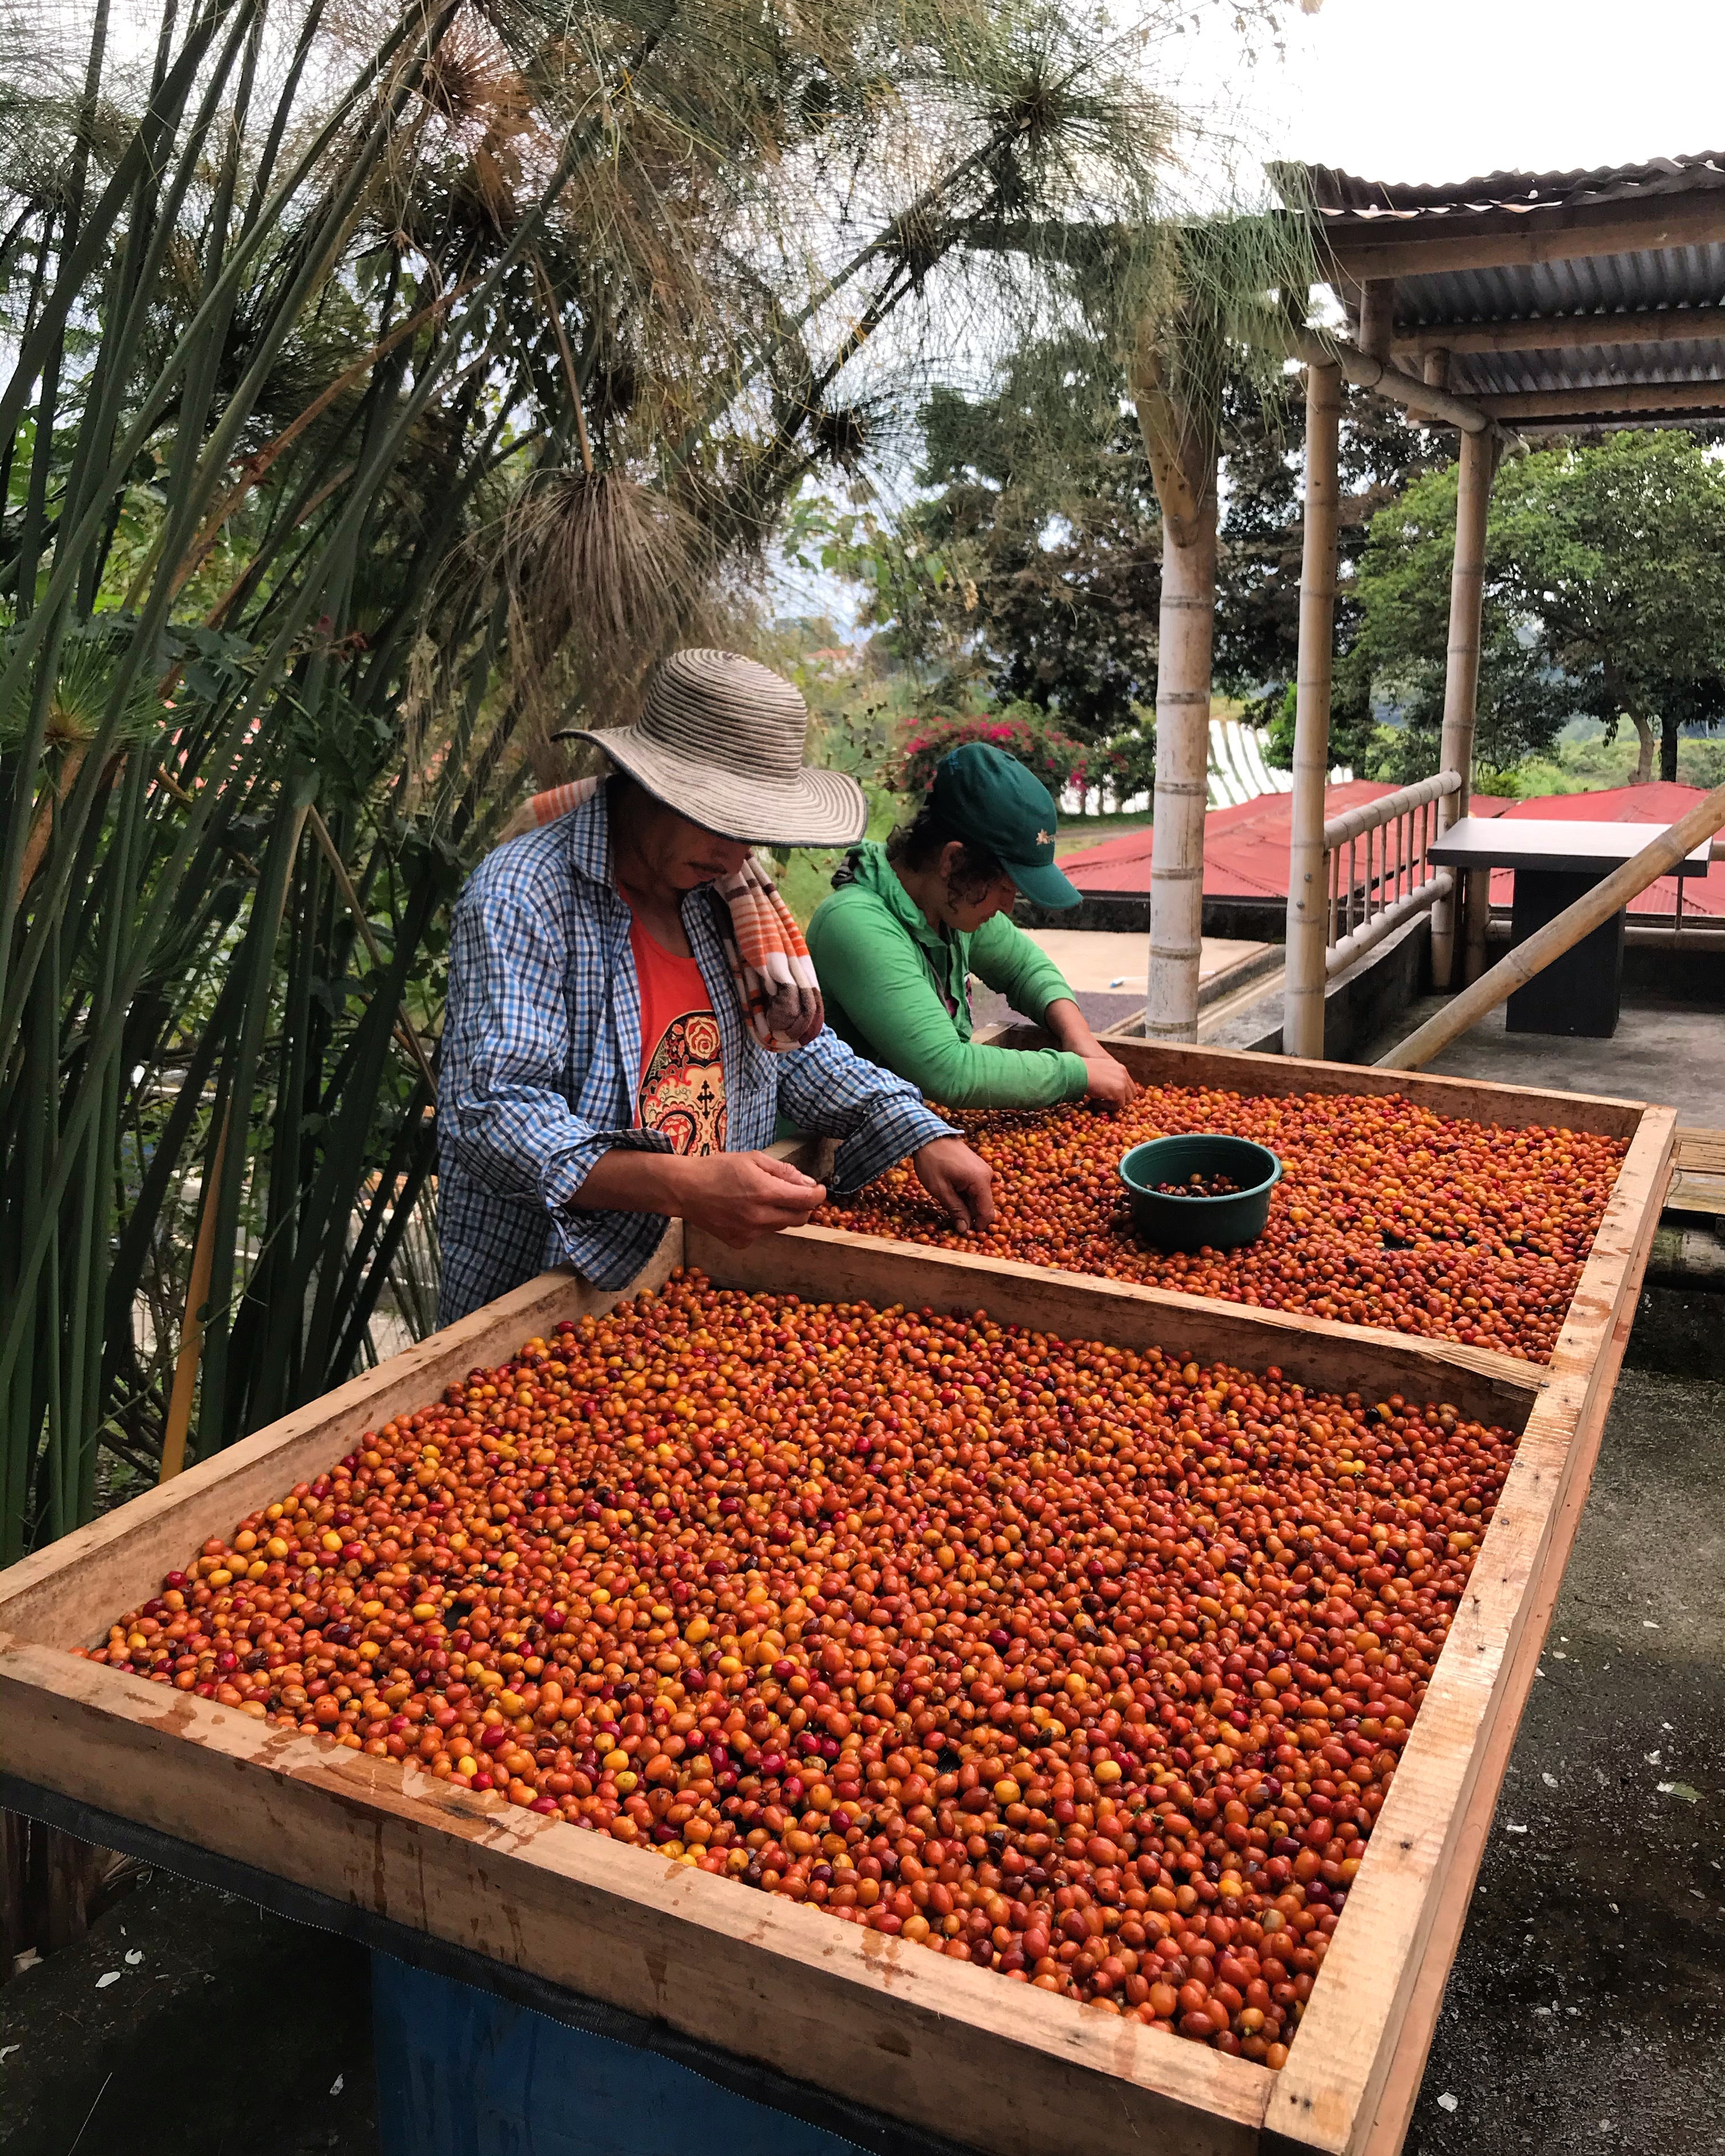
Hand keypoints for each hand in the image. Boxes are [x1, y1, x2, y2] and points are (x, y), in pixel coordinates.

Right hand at [673, 1152, 828, 1246]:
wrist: (684, 1189)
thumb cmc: (718, 1169)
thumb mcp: (753, 1159)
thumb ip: (784, 1171)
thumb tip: (808, 1184)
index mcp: (765, 1193)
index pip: (807, 1201)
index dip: (818, 1194)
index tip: (818, 1189)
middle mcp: (760, 1217)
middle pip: (800, 1219)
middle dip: (802, 1205)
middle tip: (792, 1193)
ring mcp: (749, 1233)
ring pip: (781, 1226)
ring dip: (781, 1213)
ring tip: (760, 1198)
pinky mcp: (740, 1242)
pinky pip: (763, 1234)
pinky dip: (762, 1223)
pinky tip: (745, 1210)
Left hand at [913, 1136, 995, 1235]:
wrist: (928, 1135)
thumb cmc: (932, 1162)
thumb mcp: (940, 1189)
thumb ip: (955, 1210)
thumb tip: (965, 1230)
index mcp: (980, 1181)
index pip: (987, 1213)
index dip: (977, 1226)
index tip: (964, 1233)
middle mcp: (987, 1176)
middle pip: (983, 1206)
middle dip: (970, 1215)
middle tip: (952, 1218)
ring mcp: (983, 1170)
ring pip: (979, 1197)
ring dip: (967, 1205)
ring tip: (949, 1202)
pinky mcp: (977, 1168)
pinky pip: (975, 1188)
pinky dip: (966, 1195)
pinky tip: (952, 1194)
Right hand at [1082, 1053, 1139, 1108]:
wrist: (1077, 1072)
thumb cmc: (1081, 1072)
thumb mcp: (1098, 1072)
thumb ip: (1106, 1078)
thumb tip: (1105, 1090)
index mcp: (1118, 1067)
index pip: (1127, 1083)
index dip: (1120, 1092)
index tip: (1107, 1096)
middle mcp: (1123, 1073)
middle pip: (1131, 1092)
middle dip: (1121, 1099)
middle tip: (1106, 1101)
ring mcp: (1123, 1082)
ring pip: (1127, 1100)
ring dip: (1115, 1103)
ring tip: (1099, 1101)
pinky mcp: (1119, 1091)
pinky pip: (1119, 1105)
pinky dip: (1109, 1106)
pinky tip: (1097, 1101)